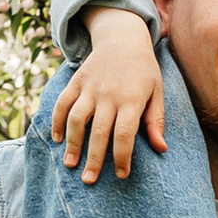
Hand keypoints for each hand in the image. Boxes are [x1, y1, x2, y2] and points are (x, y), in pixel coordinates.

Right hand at [49, 6, 166, 181]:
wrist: (122, 37)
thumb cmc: (143, 70)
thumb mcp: (156, 92)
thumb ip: (156, 121)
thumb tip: (161, 148)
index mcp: (132, 99)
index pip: (125, 134)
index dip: (122, 157)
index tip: (121, 175)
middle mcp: (109, 94)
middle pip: (99, 132)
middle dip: (94, 159)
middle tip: (89, 180)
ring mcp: (90, 87)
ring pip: (77, 119)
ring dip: (72, 144)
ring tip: (70, 164)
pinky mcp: (76, 81)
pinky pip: (63, 103)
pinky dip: (57, 121)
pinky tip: (57, 139)